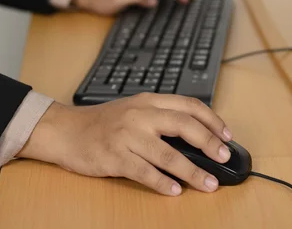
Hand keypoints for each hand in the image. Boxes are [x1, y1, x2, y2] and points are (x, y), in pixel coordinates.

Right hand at [17, 93, 232, 195]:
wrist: (65, 130)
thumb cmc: (102, 123)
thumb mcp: (133, 109)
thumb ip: (160, 117)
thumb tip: (196, 137)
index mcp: (148, 101)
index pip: (188, 106)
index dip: (212, 120)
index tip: (226, 135)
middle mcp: (140, 115)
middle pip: (184, 126)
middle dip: (209, 143)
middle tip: (224, 157)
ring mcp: (127, 136)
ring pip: (168, 154)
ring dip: (192, 172)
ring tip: (208, 183)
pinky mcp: (115, 156)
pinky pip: (144, 172)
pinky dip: (162, 183)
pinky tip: (174, 190)